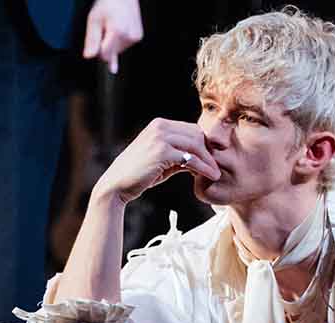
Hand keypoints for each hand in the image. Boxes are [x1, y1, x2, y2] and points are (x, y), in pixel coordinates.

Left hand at [83, 0, 142, 73]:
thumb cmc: (108, 4)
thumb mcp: (94, 19)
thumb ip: (92, 40)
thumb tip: (89, 56)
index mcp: (117, 31)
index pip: (105, 55)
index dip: (98, 50)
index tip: (98, 39)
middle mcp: (128, 36)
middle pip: (111, 54)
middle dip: (105, 44)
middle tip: (105, 28)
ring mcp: (134, 37)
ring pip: (117, 50)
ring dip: (112, 42)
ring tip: (113, 26)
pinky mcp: (138, 37)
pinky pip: (124, 46)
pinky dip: (119, 40)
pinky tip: (119, 28)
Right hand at [93, 118, 219, 203]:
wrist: (117, 185)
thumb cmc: (138, 175)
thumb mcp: (161, 160)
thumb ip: (179, 154)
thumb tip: (200, 156)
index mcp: (159, 125)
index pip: (191, 129)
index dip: (204, 144)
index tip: (212, 159)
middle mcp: (159, 127)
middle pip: (196, 134)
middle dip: (209, 151)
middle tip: (217, 166)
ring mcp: (160, 138)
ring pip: (196, 145)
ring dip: (209, 160)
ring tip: (216, 173)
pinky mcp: (161, 152)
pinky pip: (190, 159)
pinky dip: (203, 168)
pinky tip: (209, 176)